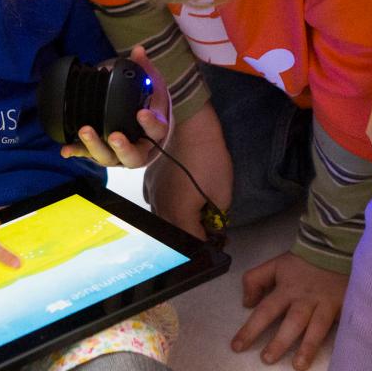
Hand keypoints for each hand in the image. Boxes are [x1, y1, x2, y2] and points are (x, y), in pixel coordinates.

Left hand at [60, 45, 169, 167]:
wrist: (144, 126)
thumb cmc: (148, 105)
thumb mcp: (152, 87)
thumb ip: (144, 69)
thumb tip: (138, 50)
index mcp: (153, 131)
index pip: (156, 130)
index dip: (150, 124)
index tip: (141, 113)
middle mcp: (138, 147)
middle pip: (133, 155)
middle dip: (122, 146)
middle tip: (114, 135)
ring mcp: (119, 154)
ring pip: (109, 158)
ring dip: (96, 146)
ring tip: (85, 131)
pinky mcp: (103, 153)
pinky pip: (89, 155)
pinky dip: (78, 151)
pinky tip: (66, 149)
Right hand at [143, 101, 231, 240]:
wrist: (189, 125)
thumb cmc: (208, 158)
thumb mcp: (222, 192)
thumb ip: (217, 218)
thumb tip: (214, 229)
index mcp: (178, 215)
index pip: (193, 243)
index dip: (208, 245)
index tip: (219, 242)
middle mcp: (160, 208)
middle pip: (176, 234)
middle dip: (192, 234)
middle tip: (210, 228)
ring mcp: (151, 193)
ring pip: (164, 219)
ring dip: (179, 221)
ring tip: (196, 214)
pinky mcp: (149, 181)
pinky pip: (158, 203)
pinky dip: (170, 206)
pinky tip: (181, 198)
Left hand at [232, 251, 347, 369]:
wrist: (334, 250)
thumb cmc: (301, 264)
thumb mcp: (274, 265)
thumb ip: (255, 280)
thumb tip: (246, 303)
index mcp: (286, 290)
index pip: (265, 311)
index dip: (251, 329)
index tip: (237, 347)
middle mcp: (305, 300)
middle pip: (292, 322)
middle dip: (280, 341)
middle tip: (267, 360)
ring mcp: (326, 304)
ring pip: (317, 328)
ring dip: (308, 347)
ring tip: (299, 366)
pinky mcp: (344, 307)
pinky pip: (341, 326)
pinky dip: (339, 341)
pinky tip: (336, 357)